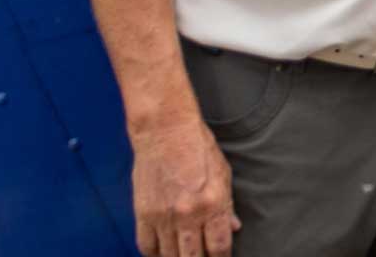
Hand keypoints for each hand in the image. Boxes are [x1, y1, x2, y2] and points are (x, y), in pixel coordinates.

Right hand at [130, 116, 239, 256]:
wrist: (165, 130)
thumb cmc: (197, 146)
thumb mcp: (222, 173)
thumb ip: (227, 205)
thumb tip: (232, 227)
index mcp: (212, 204)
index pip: (219, 247)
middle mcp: (187, 214)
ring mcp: (163, 216)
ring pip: (169, 256)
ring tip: (185, 254)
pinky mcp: (143, 213)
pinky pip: (147, 246)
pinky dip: (155, 254)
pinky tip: (163, 252)